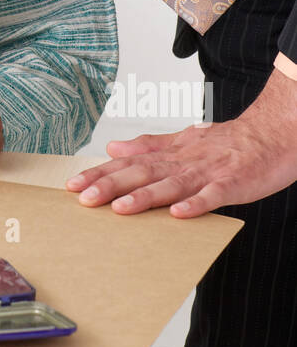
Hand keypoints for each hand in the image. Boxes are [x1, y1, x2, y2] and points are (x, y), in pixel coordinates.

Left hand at [65, 67, 296, 216]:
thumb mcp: (184, 140)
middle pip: (143, 172)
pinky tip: (180, 214)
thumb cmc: (229, 142)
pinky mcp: (233, 183)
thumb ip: (150, 145)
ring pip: (172, 184)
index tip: (72, 185)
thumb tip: (113, 147)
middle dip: (111, 185)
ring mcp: (209, 172)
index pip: (129, 162)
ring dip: (145, 196)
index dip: (100, 173)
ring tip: (119, 208)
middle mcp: (184, 160)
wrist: (273, 133)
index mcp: (172, 152)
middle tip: (83, 198)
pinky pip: (214, 195)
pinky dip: (197, 203)